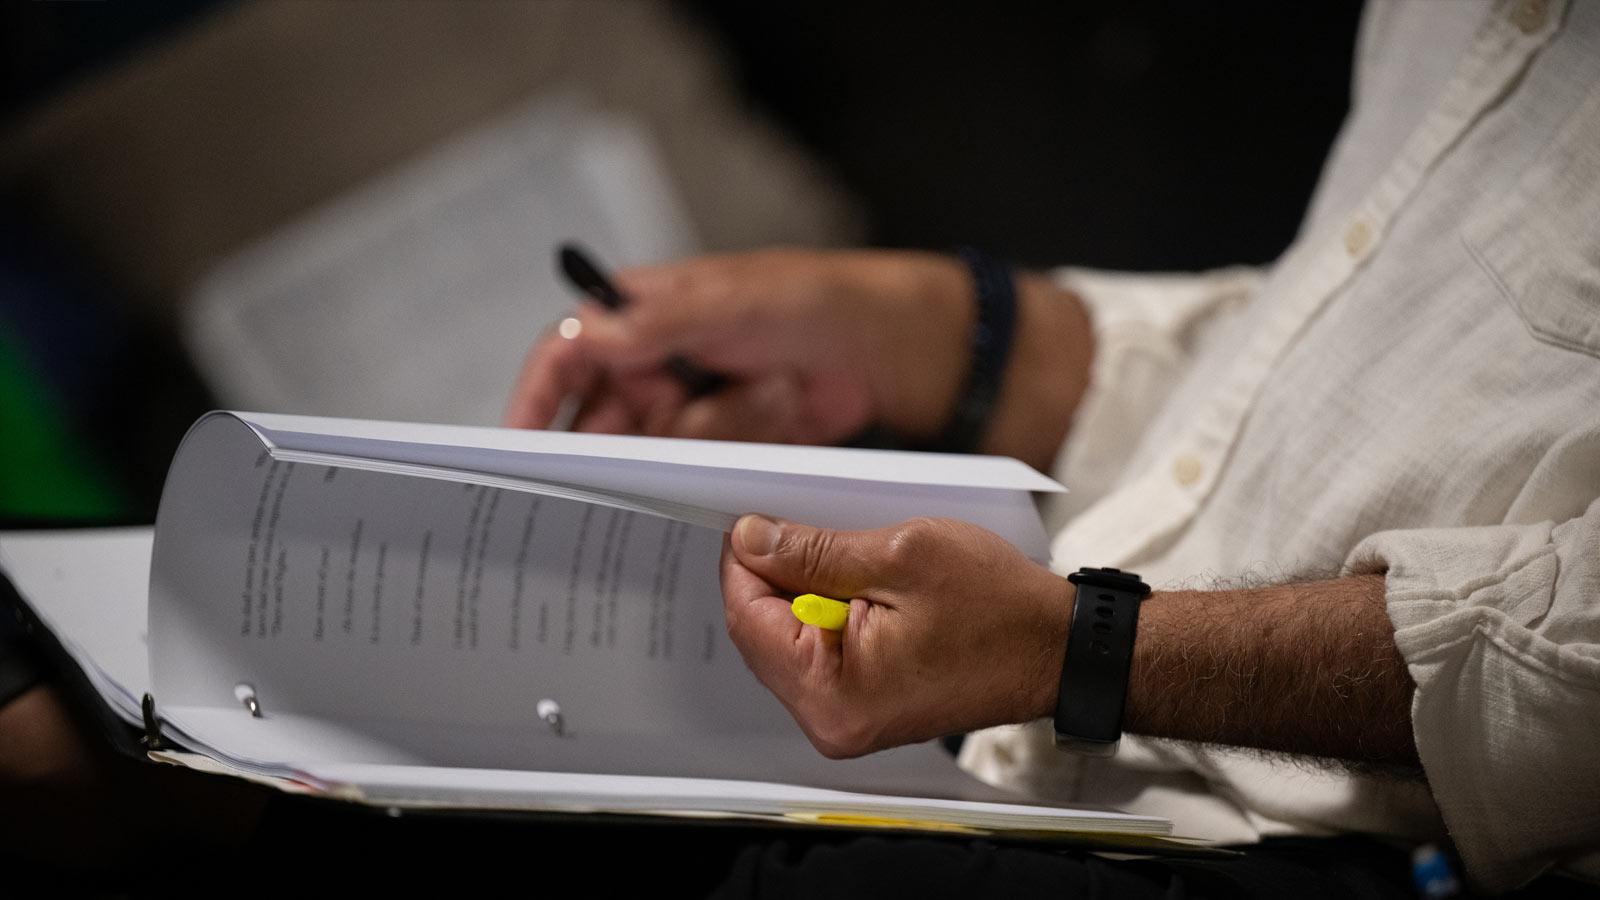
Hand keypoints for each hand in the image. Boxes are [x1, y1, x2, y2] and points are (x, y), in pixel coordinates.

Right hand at [505, 249, 973, 444]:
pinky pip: (699, 468)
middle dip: (620, 443)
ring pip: (654, 452)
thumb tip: (591, 332)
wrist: (887, 348)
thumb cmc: (812, 299)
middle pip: (602, 419)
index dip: (536, 398)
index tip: (520, 445)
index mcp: (640, 314)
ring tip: (767, 392)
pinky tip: (778, 409)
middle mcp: (653, 362)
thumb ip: (658, 322)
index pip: (566, 353)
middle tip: (636, 464)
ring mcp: (687, 406)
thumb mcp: (733, 301)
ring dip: (705, 436)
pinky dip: (733, 449)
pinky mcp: (720, 442)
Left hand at [719, 514, 1071, 757]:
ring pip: (787, 642)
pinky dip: (827, 614)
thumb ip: (812, 550)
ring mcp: (846, 720)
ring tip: (849, 558)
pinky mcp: (864, 709)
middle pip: (761, 633)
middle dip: (776, 576)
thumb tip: (749, 540)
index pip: (748, 617)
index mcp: (834, 692)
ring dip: (804, 593)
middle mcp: (831, 720)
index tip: (753, 518)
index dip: (744, 559)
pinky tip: (860, 586)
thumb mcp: (900, 555)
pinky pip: (818, 655)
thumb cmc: (999, 608)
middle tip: (806, 528)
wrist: (1059, 651)